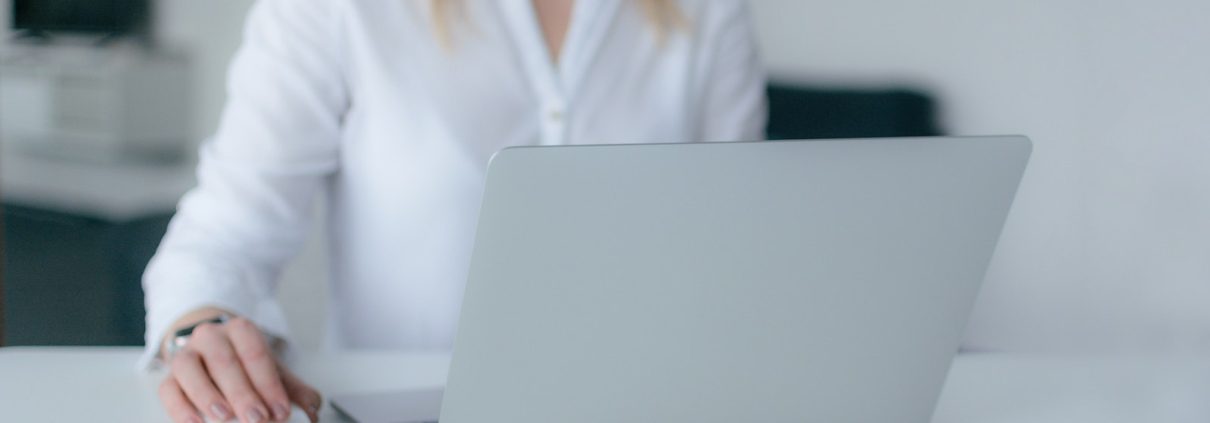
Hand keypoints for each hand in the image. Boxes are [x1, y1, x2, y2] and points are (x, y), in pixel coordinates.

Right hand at [157, 315, 321, 422]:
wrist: (211, 355)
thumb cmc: (245, 365)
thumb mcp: (271, 371)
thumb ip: (293, 389)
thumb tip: (311, 409)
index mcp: (240, 330)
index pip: (256, 354)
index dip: (269, 384)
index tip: (281, 410)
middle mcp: (210, 336)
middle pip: (224, 361)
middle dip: (243, 393)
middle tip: (257, 418)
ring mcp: (185, 355)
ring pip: (190, 370)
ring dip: (207, 395)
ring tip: (224, 417)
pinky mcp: (168, 377)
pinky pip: (168, 389)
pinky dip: (179, 408)